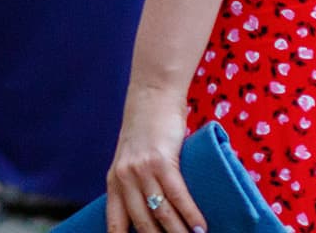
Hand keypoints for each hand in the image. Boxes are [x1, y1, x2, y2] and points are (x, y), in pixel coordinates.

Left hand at [104, 87, 202, 232]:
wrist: (151, 97)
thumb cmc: (146, 131)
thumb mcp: (131, 160)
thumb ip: (136, 186)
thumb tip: (156, 216)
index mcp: (113, 182)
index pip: (114, 223)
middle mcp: (123, 178)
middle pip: (143, 224)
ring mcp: (141, 169)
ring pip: (161, 214)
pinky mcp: (160, 161)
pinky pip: (177, 196)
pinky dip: (191, 215)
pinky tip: (201, 228)